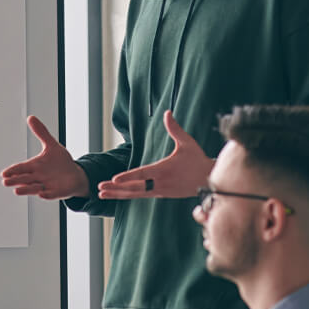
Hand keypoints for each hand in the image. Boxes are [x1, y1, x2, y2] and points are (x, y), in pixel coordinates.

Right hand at [0, 115, 87, 198]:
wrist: (75, 175)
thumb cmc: (61, 162)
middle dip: (15, 180)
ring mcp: (47, 185)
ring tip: (16, 191)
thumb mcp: (51, 145)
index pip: (21, 168)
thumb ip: (41, 132)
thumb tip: (31, 118)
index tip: (4, 173)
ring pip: (34, 188)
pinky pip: (51, 194)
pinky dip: (46, 195)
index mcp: (35, 166)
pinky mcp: (57, 192)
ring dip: (26, 189)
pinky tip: (42, 194)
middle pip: (24, 179)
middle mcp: (38, 177)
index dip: (13, 170)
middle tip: (5, 181)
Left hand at [96, 111, 210, 198]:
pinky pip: (140, 195)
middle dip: (115, 188)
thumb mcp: (187, 142)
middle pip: (134, 187)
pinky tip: (115, 195)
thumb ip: (175, 128)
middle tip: (99, 188)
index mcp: (164, 170)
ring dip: (117, 194)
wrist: (209, 180)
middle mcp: (159, 183)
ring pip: (135, 194)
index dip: (128, 176)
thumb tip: (167, 112)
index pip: (142, 174)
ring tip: (101, 194)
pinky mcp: (160, 194)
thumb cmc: (197, 159)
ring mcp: (159, 191)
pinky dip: (127, 195)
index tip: (114, 179)